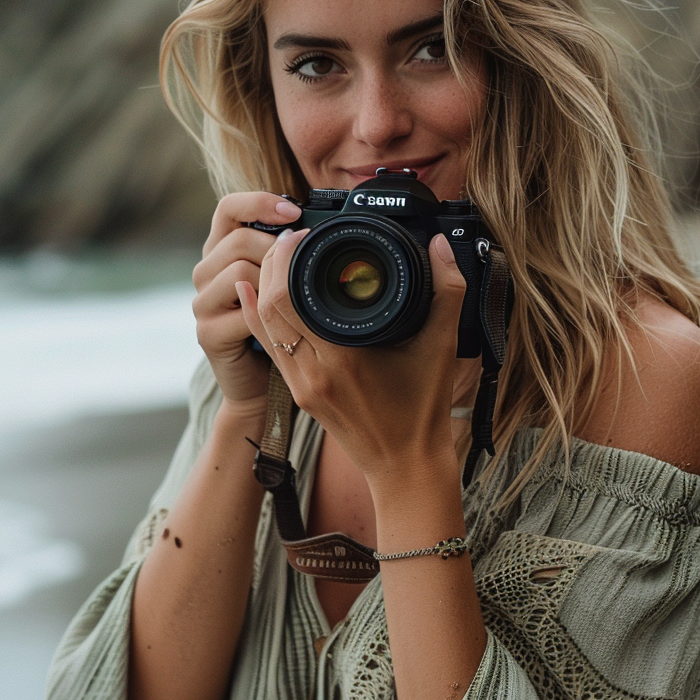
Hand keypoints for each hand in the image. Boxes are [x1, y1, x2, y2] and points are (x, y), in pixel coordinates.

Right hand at [191, 192, 300, 408]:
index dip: (260, 203)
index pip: (229, 208)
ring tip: (291, 302)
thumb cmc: (280, 326)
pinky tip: (282, 325)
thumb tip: (322, 222)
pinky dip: (268, 315)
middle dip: (276, 251)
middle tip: (302, 270)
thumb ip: (289, 251)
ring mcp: (201, 302)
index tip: (295, 212)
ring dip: (273, 284)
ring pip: (239, 270)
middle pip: (238, 240)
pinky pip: (242, 309)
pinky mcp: (207, 332)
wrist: (262, 383)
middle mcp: (205, 271)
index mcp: (222, 250)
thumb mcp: (284, 281)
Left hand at [236, 229, 467, 486]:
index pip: (289, 297)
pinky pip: (268, 346)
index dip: (285, 257)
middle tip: (289, 236)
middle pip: (269, 306)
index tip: (302, 232)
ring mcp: (300, 386)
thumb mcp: (442, 348)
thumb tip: (442, 245)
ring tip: (276, 255)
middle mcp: (312, 373)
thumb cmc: (423, 411)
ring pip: (263, 326)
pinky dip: (258, 316)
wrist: (405, 467)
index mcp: (342, 359)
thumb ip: (447, 293)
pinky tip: (253, 292)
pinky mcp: (298, 394)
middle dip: (271, 264)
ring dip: (262, 286)